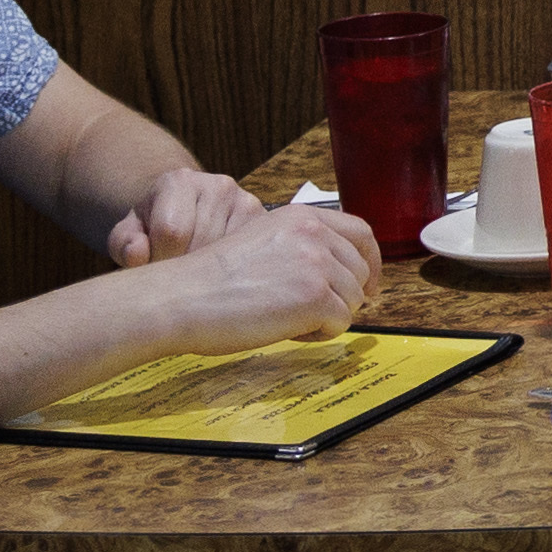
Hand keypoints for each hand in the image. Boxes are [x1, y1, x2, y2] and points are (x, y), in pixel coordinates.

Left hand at [101, 165, 269, 267]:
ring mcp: (247, 201)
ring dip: (211, 272)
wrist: (182, 211)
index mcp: (178, 182)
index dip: (160, 259)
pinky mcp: (267, 221)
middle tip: (176, 275)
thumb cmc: (152, 227)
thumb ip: (124, 244)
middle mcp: (218, 185)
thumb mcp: (128, 233)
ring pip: (229, 254)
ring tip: (197, 270)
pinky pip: (252, 256)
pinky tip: (220, 269)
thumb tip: (138, 254)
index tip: (155, 267)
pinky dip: (233, 269)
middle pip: (202, 245)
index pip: (172, 231)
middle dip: (186, 269)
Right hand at [153, 202, 376, 351]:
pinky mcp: (315, 297)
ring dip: (326, 318)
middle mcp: (314, 234)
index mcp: (301, 217)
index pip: (360, 234)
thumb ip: (301, 247)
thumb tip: (339, 274)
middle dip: (342, 298)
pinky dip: (318, 335)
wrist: (182, 297)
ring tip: (286, 321)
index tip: (368, 284)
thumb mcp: (262, 241)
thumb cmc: (211, 279)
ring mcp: (317, 265)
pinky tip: (286, 330)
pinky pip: (339, 324)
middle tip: (309, 315)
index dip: (370, 262)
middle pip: (359, 273)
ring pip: (352, 301)